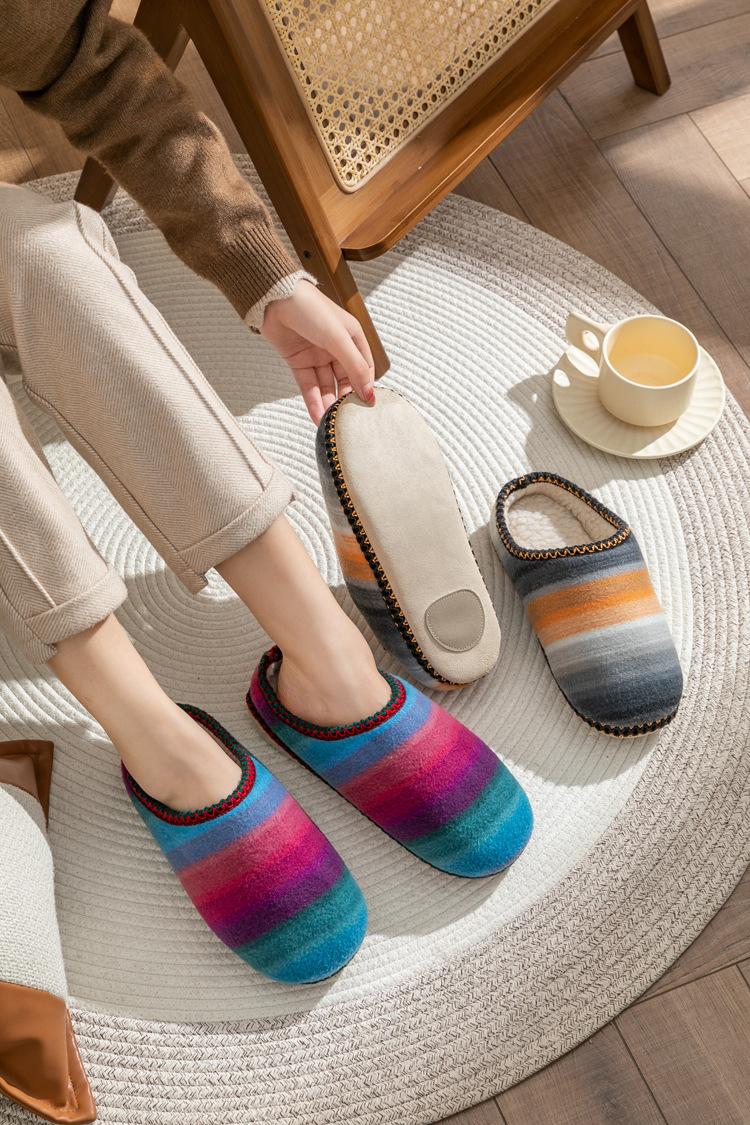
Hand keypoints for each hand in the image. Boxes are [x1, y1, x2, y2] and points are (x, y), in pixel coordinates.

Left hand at [261, 280, 374, 423]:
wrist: (274, 298)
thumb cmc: (311, 308)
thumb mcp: (338, 338)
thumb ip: (355, 366)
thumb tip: (369, 392)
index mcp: (352, 337)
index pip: (364, 368)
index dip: (366, 387)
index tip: (367, 407)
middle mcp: (336, 347)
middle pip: (345, 379)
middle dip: (345, 399)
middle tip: (347, 419)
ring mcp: (316, 355)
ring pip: (326, 385)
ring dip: (328, 404)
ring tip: (330, 423)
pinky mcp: (298, 361)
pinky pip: (309, 385)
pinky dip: (313, 401)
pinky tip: (317, 417)